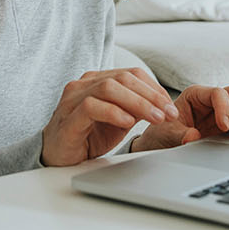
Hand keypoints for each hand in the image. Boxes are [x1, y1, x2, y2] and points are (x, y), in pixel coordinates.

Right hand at [41, 68, 178, 166]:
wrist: (58, 156)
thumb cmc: (87, 136)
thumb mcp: (119, 120)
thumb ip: (135, 108)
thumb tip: (162, 104)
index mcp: (97, 80)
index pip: (131, 73)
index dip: (154, 88)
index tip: (170, 106)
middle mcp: (84, 84)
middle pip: (123, 78)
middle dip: (151, 95)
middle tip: (169, 113)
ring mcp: (73, 99)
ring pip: (109, 88)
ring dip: (138, 103)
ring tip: (155, 118)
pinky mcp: (68, 117)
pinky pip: (91, 107)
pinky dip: (113, 112)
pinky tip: (128, 122)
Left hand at [132, 84, 228, 151]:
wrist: (161, 146)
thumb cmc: (161, 134)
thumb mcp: (167, 135)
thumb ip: (180, 135)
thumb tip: (193, 137)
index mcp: (195, 95)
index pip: (218, 93)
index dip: (224, 108)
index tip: (223, 126)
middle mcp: (210, 100)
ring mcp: (221, 111)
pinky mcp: (227, 124)